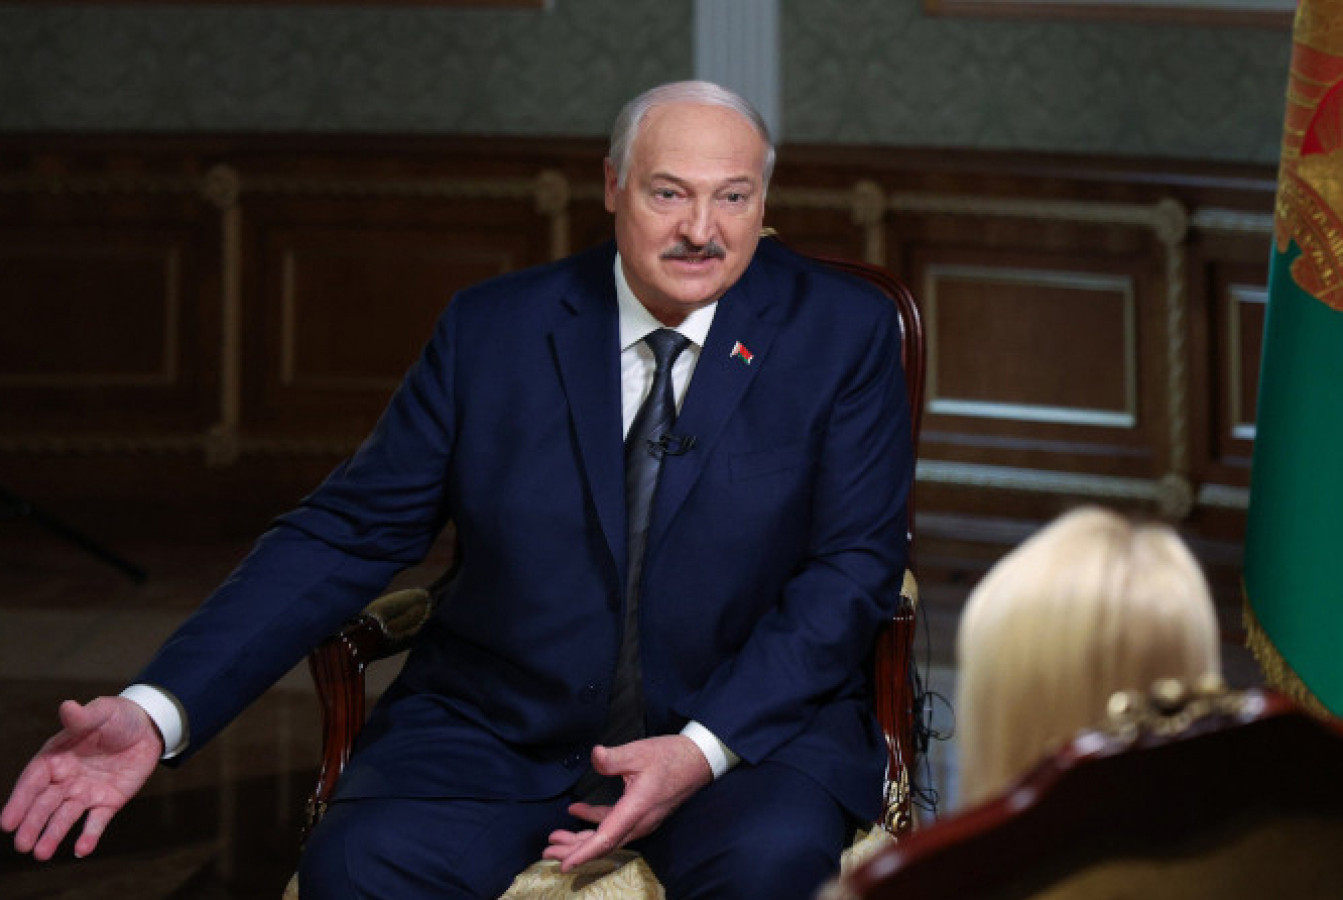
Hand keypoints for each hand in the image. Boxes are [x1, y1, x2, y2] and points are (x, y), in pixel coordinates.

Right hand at [2, 697, 162, 859]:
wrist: (149, 727)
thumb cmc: (117, 717)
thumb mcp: (102, 712)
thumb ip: (83, 717)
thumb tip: (67, 707)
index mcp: (55, 758)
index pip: (33, 781)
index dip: (20, 801)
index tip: (7, 823)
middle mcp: (66, 779)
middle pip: (45, 804)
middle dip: (33, 824)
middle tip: (23, 845)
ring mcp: (86, 792)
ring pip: (66, 816)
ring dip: (53, 834)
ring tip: (41, 854)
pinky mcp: (109, 801)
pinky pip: (97, 821)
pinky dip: (89, 835)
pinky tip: (82, 850)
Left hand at [543, 734, 712, 871]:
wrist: (698, 761)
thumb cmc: (671, 757)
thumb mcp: (640, 752)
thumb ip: (614, 758)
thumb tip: (595, 755)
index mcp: (637, 809)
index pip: (606, 838)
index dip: (583, 853)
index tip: (564, 864)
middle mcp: (639, 821)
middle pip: (603, 844)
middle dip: (574, 850)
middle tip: (548, 850)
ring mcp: (641, 820)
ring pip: (607, 837)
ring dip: (582, 839)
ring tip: (557, 838)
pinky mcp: (642, 814)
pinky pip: (615, 826)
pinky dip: (595, 823)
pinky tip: (577, 812)